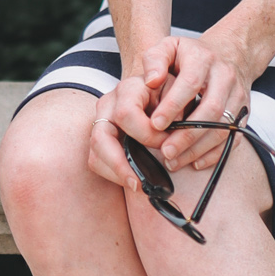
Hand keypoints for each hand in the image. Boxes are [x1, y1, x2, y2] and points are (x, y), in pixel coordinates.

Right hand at [84, 60, 170, 195]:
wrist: (159, 92)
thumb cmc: (170, 92)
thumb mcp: (178, 91)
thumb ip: (176, 106)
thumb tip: (170, 128)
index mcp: (128, 89)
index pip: (126, 114)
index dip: (147, 134)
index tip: (166, 145)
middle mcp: (108, 104)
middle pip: (101, 137)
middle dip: (120, 163)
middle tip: (139, 183)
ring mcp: (100, 121)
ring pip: (96, 152)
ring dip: (116, 172)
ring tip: (136, 186)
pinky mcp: (100, 136)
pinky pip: (97, 160)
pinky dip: (113, 173)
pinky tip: (132, 179)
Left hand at [144, 30, 253, 173]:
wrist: (229, 54)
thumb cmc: (190, 56)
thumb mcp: (168, 47)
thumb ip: (154, 60)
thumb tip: (151, 81)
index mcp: (204, 59)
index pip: (190, 84)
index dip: (173, 106)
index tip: (156, 124)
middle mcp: (225, 76)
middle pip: (211, 110)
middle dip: (187, 134)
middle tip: (165, 151)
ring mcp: (238, 96)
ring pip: (223, 127)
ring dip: (198, 149)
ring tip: (174, 161)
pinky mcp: (244, 113)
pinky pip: (233, 138)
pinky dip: (214, 153)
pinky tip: (195, 162)